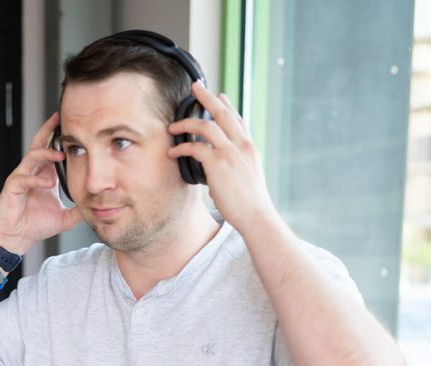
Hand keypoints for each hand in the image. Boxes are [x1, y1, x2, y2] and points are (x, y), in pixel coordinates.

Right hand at [0, 112, 82, 255]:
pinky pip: (24, 179)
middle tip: (60, 118)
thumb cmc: (35, 226)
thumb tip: (97, 208)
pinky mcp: (12, 188)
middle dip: (49, 130)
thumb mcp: (64, 218)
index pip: (52, 150)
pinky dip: (37, 180)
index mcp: (44, 175)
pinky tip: (49, 183)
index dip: (60, 138)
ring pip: (32, 157)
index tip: (75, 128)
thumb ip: (79, 210)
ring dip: (47, 153)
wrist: (16, 239)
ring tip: (60, 154)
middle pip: (39, 143)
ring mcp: (21, 178)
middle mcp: (32, 172)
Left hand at [168, 82, 277, 233]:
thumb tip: (214, 184)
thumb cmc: (250, 206)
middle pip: (223, 113)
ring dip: (187, 122)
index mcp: (250, 149)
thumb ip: (231, 176)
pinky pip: (195, 147)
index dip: (228, 107)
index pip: (238, 121)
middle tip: (196, 86)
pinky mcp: (218, 163)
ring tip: (173, 125)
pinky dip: (182, 147)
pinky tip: (173, 151)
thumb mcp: (246, 184)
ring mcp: (230, 152)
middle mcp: (242, 146)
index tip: (220, 96)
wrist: (257, 216)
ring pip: (206, 125)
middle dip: (208, 97)